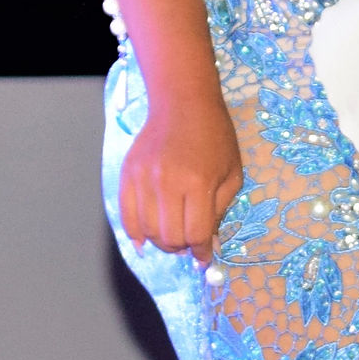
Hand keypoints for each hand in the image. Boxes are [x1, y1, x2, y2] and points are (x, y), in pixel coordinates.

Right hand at [122, 95, 245, 261]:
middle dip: (181, 248)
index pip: (195, 234)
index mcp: (198, 183)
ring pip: (147, 230)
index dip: (201, 251)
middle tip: (188, 243)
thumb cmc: (214, 136)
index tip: (202, 256)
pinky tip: (144, 239)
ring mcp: (143, 178)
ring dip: (160, 241)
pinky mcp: (128, 174)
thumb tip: (207, 246)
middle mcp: (167, 182)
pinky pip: (126, 215)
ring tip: (171, 235)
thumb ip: (220, 211)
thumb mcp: (232, 173)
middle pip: (169, 237)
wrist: (183, 103)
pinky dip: (135, 233)